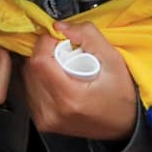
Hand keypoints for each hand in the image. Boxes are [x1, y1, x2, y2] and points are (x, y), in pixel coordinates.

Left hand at [23, 22, 137, 141]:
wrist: (123, 124)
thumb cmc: (121, 94)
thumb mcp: (112, 59)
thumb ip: (88, 36)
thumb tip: (60, 26)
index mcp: (69, 97)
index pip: (38, 61)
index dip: (46, 43)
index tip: (60, 40)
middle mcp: (53, 111)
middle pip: (30, 69)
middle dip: (44, 53)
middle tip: (66, 54)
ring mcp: (46, 119)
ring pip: (27, 80)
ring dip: (40, 67)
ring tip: (63, 68)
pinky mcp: (43, 122)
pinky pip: (30, 92)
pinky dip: (40, 80)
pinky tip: (57, 80)